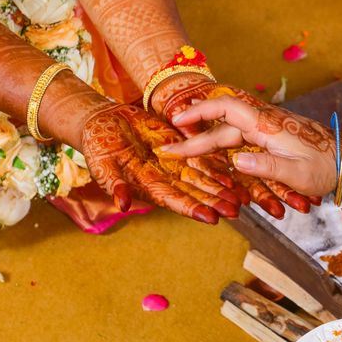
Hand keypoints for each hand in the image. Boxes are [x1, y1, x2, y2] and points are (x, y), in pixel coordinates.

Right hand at [80, 103, 241, 223]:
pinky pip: (205, 156)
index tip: (212, 218)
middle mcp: (167, 180)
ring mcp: (176, 165)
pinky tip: (238, 170)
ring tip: (244, 196)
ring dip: (224, 187)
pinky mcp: (183, 147)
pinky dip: (220, 164)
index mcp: (150, 187)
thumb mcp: (103, 164)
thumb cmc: (97, 146)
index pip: (176, 201)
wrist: (103, 122)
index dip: (194, 210)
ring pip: (205, 177)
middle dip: (217, 202)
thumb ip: (114, 184)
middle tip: (238, 211)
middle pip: (197, 193)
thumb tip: (121, 204)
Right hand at [159, 95, 336, 198]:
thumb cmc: (325, 168)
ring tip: (182, 150)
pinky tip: (212, 151)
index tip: (177, 120)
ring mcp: (268, 130)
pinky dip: (222, 144)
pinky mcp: (272, 138)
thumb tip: (237, 160)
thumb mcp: (297, 172)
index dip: (200, 112)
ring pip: (230, 134)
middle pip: (222, 127)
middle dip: (194, 137)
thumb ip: (266, 166)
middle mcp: (264, 123)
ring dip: (206, 141)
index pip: (227, 109)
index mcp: (267, 126)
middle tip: (167, 150)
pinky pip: (241, 139)